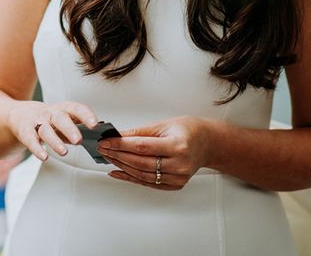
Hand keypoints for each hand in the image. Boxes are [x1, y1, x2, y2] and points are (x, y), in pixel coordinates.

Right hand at [7, 100, 98, 161]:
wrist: (19, 115)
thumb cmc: (48, 120)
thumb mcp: (63, 119)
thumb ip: (77, 128)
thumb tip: (97, 141)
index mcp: (62, 109)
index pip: (76, 108)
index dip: (86, 115)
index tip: (95, 124)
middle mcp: (49, 113)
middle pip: (60, 118)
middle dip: (69, 129)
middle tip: (79, 140)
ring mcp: (36, 122)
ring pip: (46, 130)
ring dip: (55, 141)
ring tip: (64, 152)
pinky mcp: (26, 132)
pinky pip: (31, 140)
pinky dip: (37, 149)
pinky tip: (44, 157)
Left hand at [97, 116, 212, 189]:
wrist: (207, 143)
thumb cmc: (187, 130)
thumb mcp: (163, 125)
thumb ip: (139, 132)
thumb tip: (117, 135)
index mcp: (178, 145)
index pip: (142, 147)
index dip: (121, 145)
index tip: (105, 142)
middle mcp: (180, 164)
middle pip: (141, 162)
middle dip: (118, 156)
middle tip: (102, 149)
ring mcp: (179, 177)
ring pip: (143, 175)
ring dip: (122, 167)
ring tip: (107, 158)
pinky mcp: (176, 185)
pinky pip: (149, 183)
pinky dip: (131, 178)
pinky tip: (118, 172)